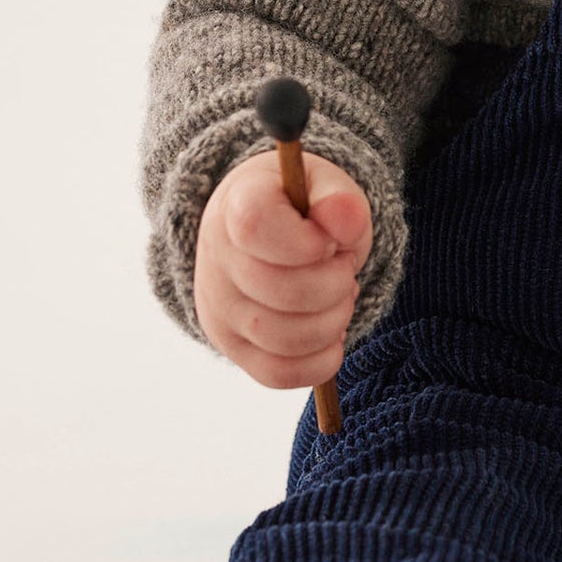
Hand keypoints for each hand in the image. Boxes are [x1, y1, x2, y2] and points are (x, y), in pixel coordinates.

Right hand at [193, 148, 373, 386]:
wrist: (265, 233)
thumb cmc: (301, 208)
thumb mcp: (323, 186)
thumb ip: (337, 197)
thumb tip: (346, 217)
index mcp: (236, 206)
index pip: (256, 227)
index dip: (306, 242)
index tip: (328, 241)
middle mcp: (216, 260)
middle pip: (281, 291)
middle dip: (336, 284)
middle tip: (342, 267)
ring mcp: (219, 310)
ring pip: (285, 339)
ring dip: (334, 321)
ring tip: (338, 296)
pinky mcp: (232, 348)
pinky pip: (279, 375)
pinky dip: (320, 361)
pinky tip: (331, 331)